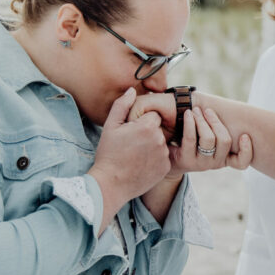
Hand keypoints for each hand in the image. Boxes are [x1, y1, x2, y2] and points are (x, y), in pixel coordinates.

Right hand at [89, 88, 171, 211]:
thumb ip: (122, 105)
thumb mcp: (110, 127)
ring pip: (161, 143)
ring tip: (135, 156)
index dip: (140, 123)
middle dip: (147, 134)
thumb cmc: (108, 154)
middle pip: (157, 129)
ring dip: (152, 147)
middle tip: (131, 146)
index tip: (131, 132)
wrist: (111, 184)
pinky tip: (141, 165)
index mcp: (148, 126)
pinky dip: (154, 160)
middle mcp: (160, 139)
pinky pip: (162, 158)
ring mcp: (164, 155)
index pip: (152, 116)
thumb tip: (132, 90)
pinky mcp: (166, 168)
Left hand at [168, 107, 252, 176]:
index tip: (244, 135)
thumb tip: (237, 113)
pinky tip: (188, 114)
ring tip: (195, 111)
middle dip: (216, 121)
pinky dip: (190, 123)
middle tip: (207, 110)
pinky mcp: (186, 160)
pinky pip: (191, 138)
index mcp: (225, 159)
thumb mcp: (209, 140)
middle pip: (225, 140)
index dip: (247, 150)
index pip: (241, 162)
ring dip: (202, 120)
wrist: (169, 159)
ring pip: (209, 138)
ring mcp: (201, 164)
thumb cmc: (192, 144)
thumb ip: (220, 130)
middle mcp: (215, 163)